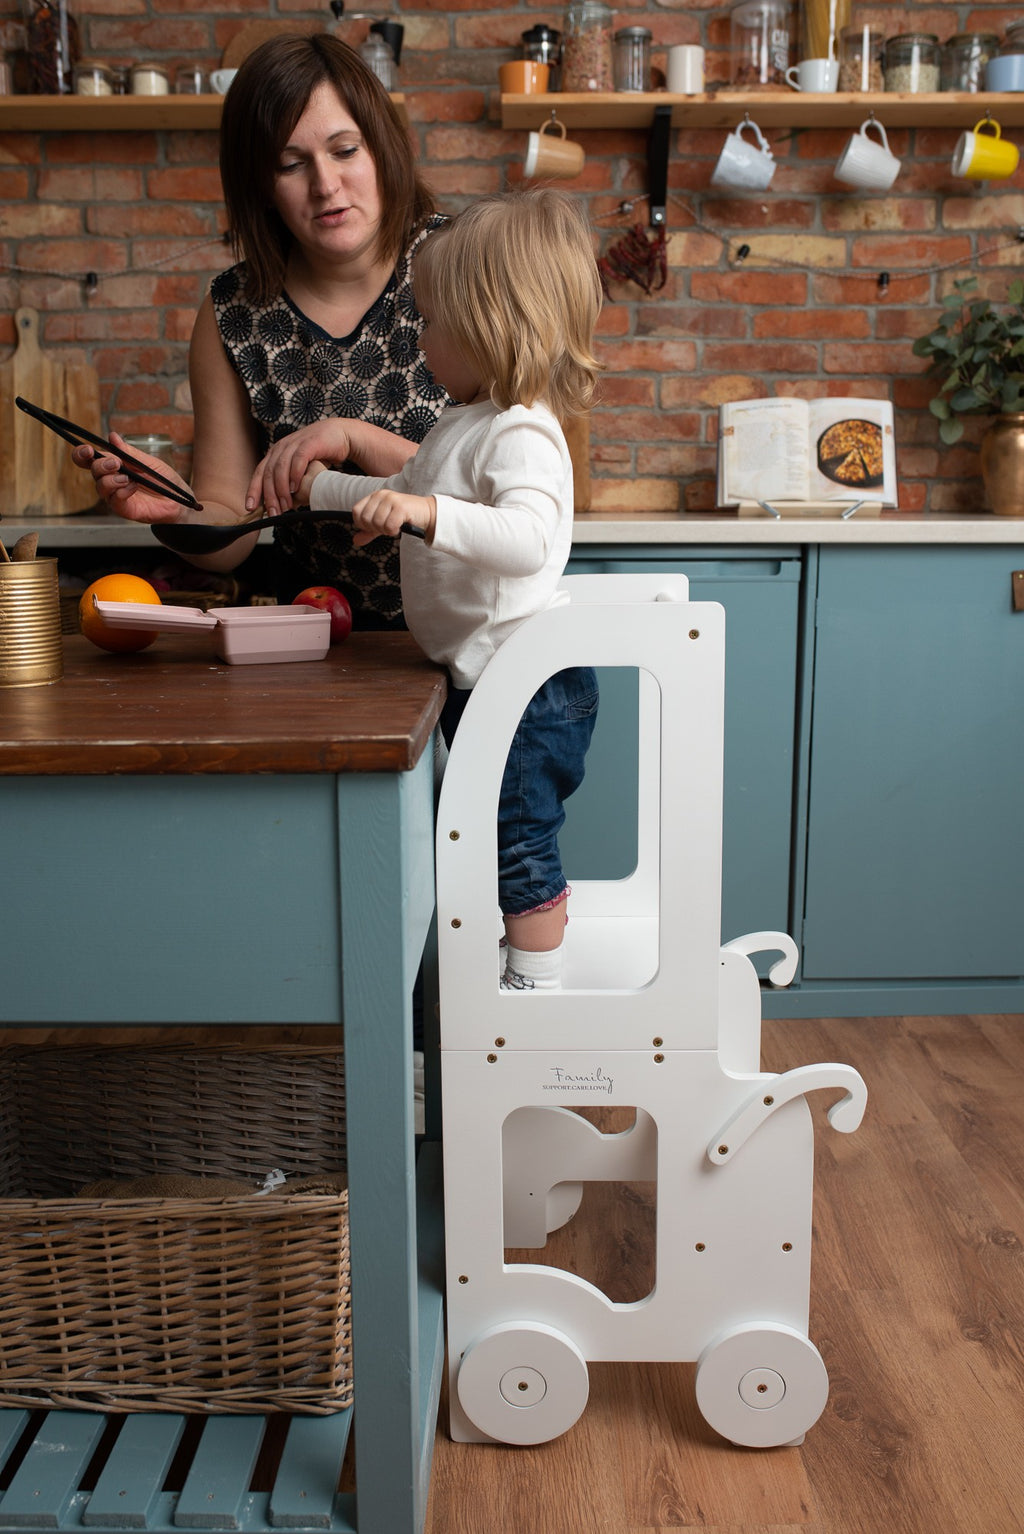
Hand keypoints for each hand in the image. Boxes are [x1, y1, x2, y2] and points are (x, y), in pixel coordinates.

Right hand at [70, 432, 189, 524]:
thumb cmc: (163, 479)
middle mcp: (110, 480)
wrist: (178, 499)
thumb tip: (112, 437)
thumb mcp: (147, 461)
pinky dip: (122, 491)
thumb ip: (129, 452)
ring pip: (100, 486)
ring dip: (111, 479)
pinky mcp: (123, 509)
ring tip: (128, 478)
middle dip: (101, 465)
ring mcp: (115, 495)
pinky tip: (133, 487)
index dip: (81, 454)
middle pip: (92, 470)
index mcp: (113, 465)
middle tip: (116, 463)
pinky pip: (114, 500)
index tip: (88, 450)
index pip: (88, 459)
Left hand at [247, 421, 353, 514]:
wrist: (339, 435)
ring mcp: (294, 444)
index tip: (250, 507)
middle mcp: (281, 448)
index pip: (259, 473)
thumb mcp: (301, 472)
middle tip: (273, 512)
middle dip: (269, 496)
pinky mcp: (309, 443)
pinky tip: (295, 488)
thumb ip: (292, 488)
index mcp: (276, 454)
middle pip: (268, 473)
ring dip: (281, 489)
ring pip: (280, 468)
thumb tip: (285, 507)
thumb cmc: (319, 455)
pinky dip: (294, 475)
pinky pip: (298, 460)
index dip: (253, 490)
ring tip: (286, 505)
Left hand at [351, 489, 435, 546]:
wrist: (426, 513)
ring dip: (386, 530)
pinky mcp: (401, 507)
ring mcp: (391, 499)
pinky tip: (400, 526)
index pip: (356, 512)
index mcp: (374, 496)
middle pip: (366, 519)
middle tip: (387, 527)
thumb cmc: (404, 517)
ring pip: (377, 523)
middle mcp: (381, 495)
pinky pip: (389, 526)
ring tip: (395, 525)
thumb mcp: (383, 523)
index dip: (362, 524)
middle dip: (376, 529)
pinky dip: (393, 531)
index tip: (374, 527)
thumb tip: (355, 540)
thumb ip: (369, 532)